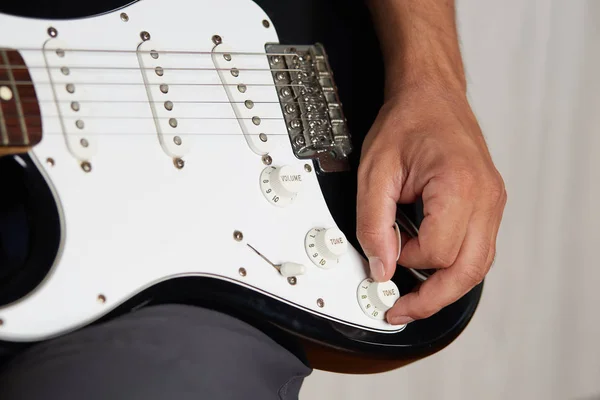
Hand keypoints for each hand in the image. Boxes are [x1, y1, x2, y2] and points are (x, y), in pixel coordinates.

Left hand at [356, 84, 506, 325]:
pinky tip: (431, 272)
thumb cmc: (407, 122)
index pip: (437, 252)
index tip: (384, 251)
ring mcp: (493, 202)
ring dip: (446, 288)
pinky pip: (478, 249)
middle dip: (432, 299)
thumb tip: (381, 266)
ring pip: (478, 266)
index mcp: (460, 186)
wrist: (430, 95)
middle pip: (468, 271)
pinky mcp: (488, 204)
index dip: (405, 259)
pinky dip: (454, 267)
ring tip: (415, 299)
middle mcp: (486, 198)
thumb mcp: (375, 172)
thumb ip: (374, 224)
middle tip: (401, 310)